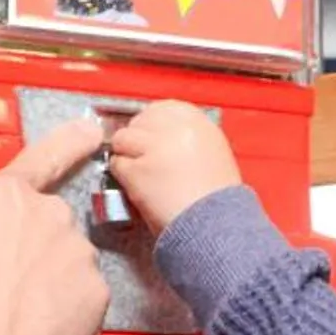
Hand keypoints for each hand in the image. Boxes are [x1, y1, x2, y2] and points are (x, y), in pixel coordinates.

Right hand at [0, 117, 110, 334]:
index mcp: (1, 198)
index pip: (44, 157)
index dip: (69, 142)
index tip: (91, 130)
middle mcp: (47, 217)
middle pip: (46, 222)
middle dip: (29, 247)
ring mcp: (77, 254)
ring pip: (67, 260)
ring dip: (49, 278)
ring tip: (15, 312)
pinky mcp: (96, 295)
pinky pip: (84, 297)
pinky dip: (68, 310)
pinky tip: (39, 328)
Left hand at [105, 101, 242, 229]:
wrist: (215, 226)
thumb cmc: (218, 201)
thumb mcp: (214, 155)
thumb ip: (189, 139)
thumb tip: (162, 135)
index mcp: (198, 123)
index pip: (163, 108)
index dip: (151, 122)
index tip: (148, 133)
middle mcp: (176, 130)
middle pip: (140, 121)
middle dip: (137, 137)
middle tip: (141, 156)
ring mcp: (154, 148)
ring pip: (123, 139)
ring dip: (126, 155)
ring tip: (139, 173)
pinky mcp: (137, 170)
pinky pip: (117, 164)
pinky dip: (121, 175)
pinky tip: (136, 187)